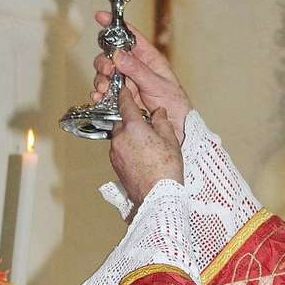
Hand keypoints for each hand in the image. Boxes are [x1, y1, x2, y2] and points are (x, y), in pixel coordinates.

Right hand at [93, 16, 190, 142]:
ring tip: (104, 88)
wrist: (178, 128)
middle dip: (105, 61)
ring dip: (101, 79)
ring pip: (106, 75)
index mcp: (148, 59)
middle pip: (112, 56)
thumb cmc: (175, 104)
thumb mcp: (158, 84)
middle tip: (107, 71)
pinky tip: (99, 98)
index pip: (130, 36)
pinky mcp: (121, 100)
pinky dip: (99, 95)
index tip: (101, 18)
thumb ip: (138, 70)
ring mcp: (127, 84)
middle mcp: (135, 69)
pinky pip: (105, 93)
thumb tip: (118, 54)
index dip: (115, 26)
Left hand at [110, 87, 183, 208]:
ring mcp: (115, 152)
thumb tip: (158, 112)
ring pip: (120, 136)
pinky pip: (119, 149)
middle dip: (130, 120)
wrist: (157, 196)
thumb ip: (162, 121)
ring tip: (145, 143)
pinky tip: (141, 155)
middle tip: (144, 123)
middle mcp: (120, 137)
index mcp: (133, 127)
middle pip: (121, 121)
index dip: (124, 94)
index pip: (124, 103)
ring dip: (129, 135)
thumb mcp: (170, 140)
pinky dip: (127, 148)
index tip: (123, 88)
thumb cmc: (166, 169)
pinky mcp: (115, 165)